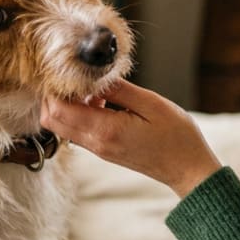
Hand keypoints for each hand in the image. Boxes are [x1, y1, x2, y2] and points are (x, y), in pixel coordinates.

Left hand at [40, 80, 222, 197]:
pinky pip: (77, 131)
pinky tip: (101, 101)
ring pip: (62, 126)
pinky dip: (79, 114)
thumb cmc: (176, 136)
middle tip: (76, 76)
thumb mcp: (151, 104)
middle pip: (52, 120)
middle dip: (55, 95)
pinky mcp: (103, 150)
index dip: (55, 88)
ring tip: (93, 89)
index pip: (58, 109)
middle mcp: (96, 143)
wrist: (187, 169)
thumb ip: (118, 89)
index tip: (67, 70)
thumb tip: (94, 75)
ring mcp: (98, 149)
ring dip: (67, 105)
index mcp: (105, 130)